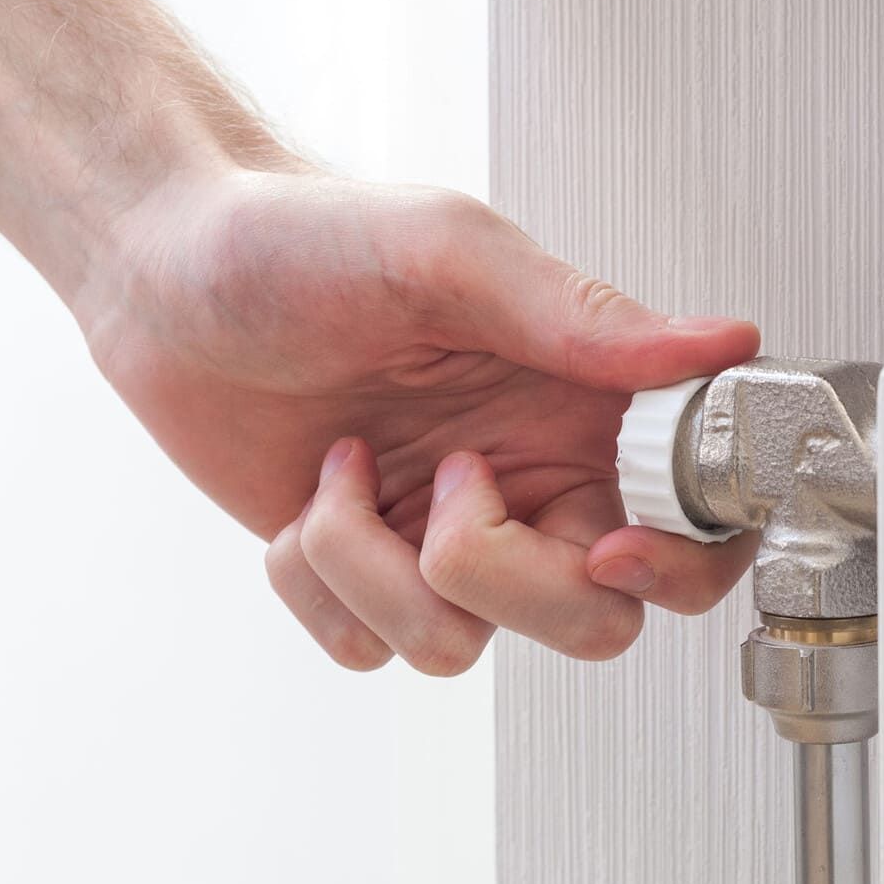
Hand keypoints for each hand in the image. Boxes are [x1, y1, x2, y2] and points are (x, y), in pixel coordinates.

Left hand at [78, 167, 761, 672]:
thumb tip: (722, 344)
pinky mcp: (368, 573)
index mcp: (584, 405)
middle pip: (596, 620)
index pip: (697, 521)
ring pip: (465, 645)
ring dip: (379, 569)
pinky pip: (372, 646)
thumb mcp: (449, 256)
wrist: (161, 273)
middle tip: (452, 492)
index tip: (613, 543)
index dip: (677, 560)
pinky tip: (307, 501)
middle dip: (508, 582)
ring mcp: (450, 535)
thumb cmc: (300, 237)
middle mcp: (533, 479)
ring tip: (348, 467)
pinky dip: (322, 586)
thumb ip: (586, 316)